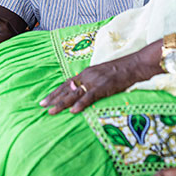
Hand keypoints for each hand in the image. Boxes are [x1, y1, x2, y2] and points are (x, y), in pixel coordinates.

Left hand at [40, 50, 157, 113]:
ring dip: (62, 103)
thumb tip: (80, 90)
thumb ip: (90, 81)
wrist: (133, 65)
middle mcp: (86, 76)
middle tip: (42, 106)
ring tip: (52, 111)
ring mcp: (94, 82)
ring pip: (74, 94)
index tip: (45, 100)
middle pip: (67, 88)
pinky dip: (80, 104)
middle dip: (54, 98)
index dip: (55, 92)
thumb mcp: (101, 74)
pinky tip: (73, 111)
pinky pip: (89, 97)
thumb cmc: (119, 70)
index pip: (66, 83)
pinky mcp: (103, 87)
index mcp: (85, 73)